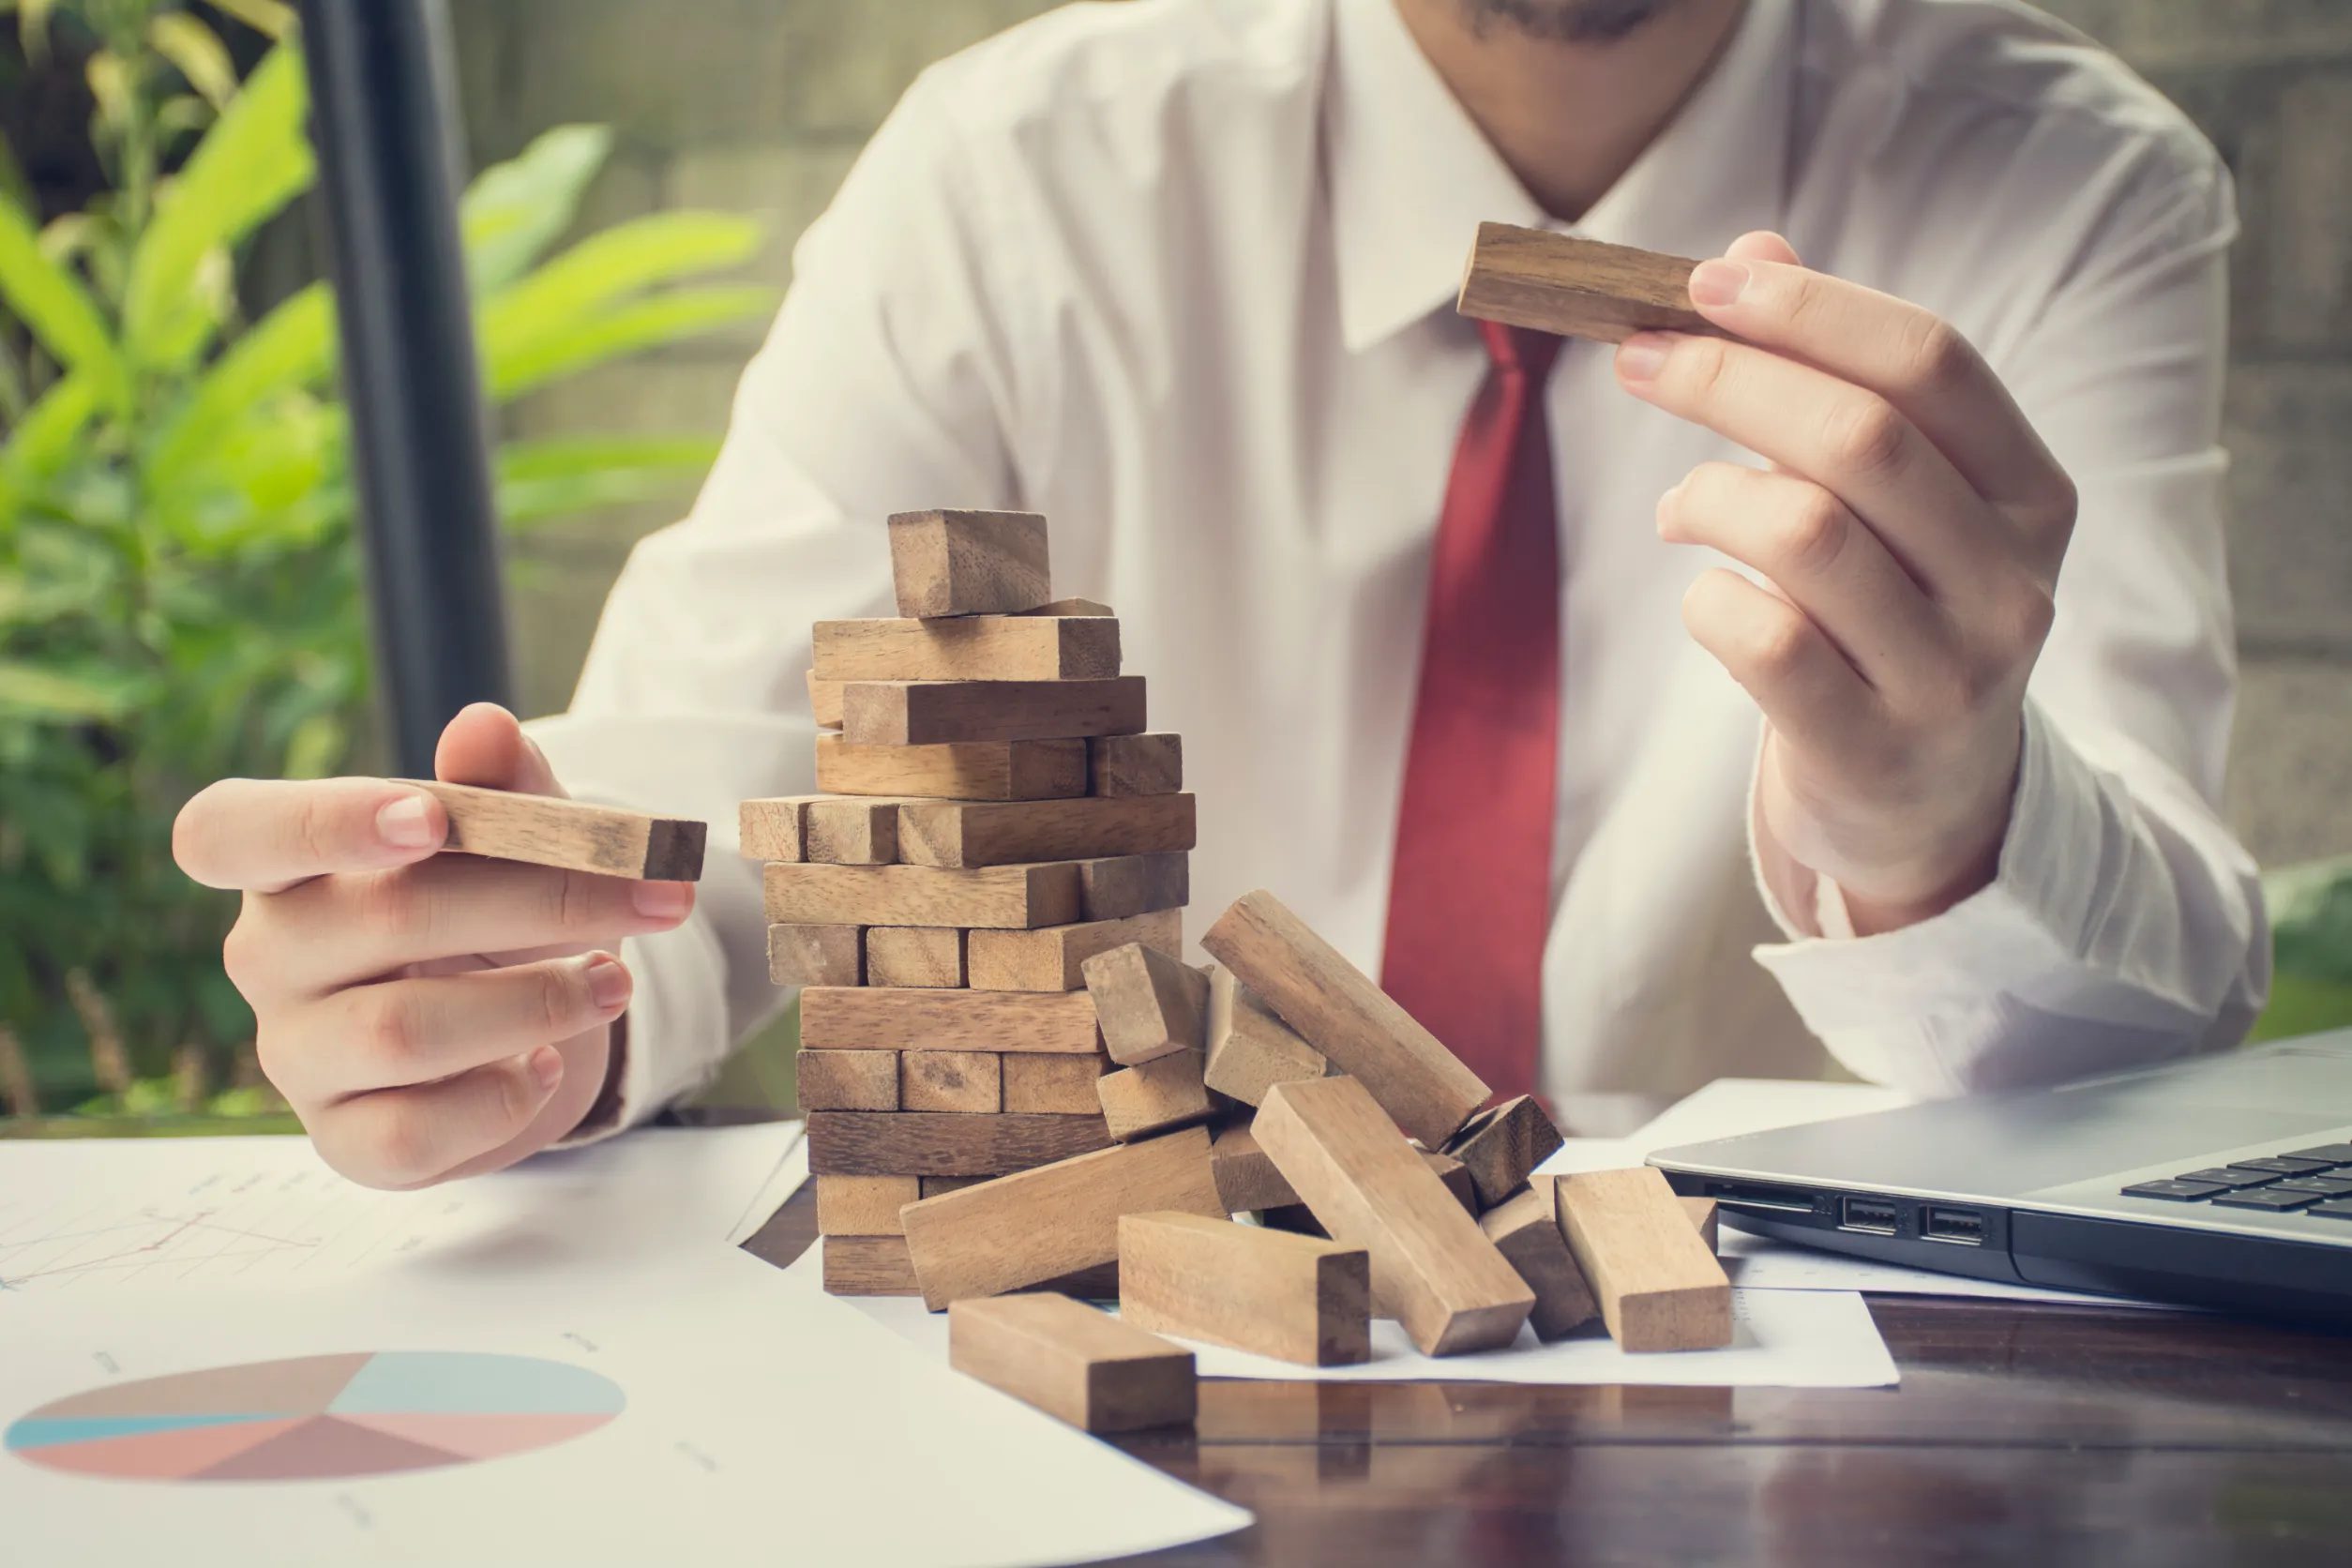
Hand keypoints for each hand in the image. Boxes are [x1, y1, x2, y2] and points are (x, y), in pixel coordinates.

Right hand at [173, 703, 695, 1186]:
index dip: (321, 821)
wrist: (523, 1021)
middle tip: (655, 894)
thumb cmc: (497, 906)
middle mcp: (269, 957)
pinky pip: (412, 1133)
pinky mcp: (346, 1141)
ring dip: (536, 1003)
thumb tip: (484, 727)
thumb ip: (501, 784)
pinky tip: (549, 1065)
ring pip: (400, 1033)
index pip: (227, 832)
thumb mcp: (517, 836)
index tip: (430, 817)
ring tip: (614, 983)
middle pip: (381, 918)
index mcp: (282, 863)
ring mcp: (297, 1055)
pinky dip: (503, 1097)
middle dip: (539, 899)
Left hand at [1614, 232, 2074, 933]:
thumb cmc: (1894, 619)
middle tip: (1638, 363)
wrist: (1933, 807)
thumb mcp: (1898, 502)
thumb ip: (1835, 378)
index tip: (1702, 282)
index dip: (1808, 307)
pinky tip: (1708, 601)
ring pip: (1805, 532)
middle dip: (1725, 379)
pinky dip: (1708, 602)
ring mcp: (1951, 673)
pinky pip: (1765, 643)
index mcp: (2033, 492)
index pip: (1929, 360)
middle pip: (1858, 436)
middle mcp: (2012, 580)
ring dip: (1708, 496)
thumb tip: (1749, 249)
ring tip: (1676, 508)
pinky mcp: (1875, 749)